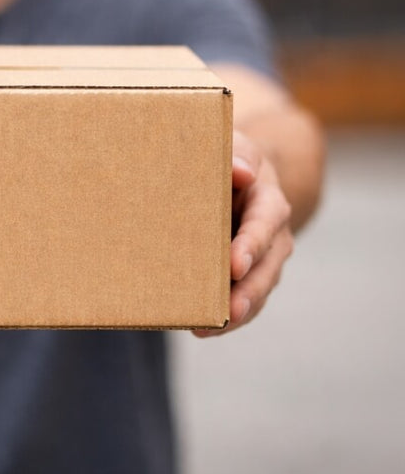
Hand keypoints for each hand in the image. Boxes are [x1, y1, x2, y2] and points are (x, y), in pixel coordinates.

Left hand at [195, 131, 294, 336]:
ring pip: (257, 288)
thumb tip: (240, 172)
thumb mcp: (231, 146)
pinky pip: (243, 298)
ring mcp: (262, 257)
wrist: (235, 175)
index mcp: (267, 200)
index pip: (264, 223)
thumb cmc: (226, 159)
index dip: (251, 245)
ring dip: (238, 310)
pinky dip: (226, 316)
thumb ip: (235, 155)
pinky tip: (203, 328)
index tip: (235, 264)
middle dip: (249, 290)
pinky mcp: (245, 273)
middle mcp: (272, 234)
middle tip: (230, 310)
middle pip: (266, 266)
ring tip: (210, 327)